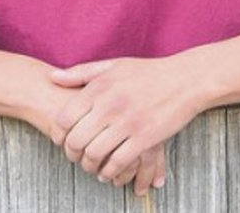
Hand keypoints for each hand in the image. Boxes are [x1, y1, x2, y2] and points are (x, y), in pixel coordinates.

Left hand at [49, 56, 205, 192]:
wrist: (186, 80)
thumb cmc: (149, 72)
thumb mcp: (114, 66)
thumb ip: (81, 73)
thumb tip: (52, 77)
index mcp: (100, 87)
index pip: (64, 118)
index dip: (58, 134)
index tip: (62, 140)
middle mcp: (111, 105)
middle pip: (76, 140)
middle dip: (71, 154)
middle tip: (74, 157)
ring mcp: (128, 123)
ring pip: (95, 154)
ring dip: (88, 165)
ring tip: (91, 166)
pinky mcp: (145, 138)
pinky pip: (118, 162)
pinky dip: (109, 172)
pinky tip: (108, 172)